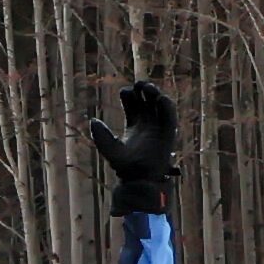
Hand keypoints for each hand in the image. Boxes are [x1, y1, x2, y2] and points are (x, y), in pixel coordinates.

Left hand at [92, 80, 181, 217]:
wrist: (139, 179)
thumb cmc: (124, 167)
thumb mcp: (110, 149)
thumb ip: (101, 136)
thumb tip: (93, 120)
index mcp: (134, 125)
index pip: (133, 104)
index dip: (129, 95)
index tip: (125, 91)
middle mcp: (147, 124)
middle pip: (146, 101)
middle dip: (144, 90)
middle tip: (138, 84)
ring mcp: (159, 127)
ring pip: (159, 105)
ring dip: (156, 94)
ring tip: (148, 88)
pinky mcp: (169, 133)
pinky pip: (170, 117)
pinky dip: (167, 107)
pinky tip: (160, 99)